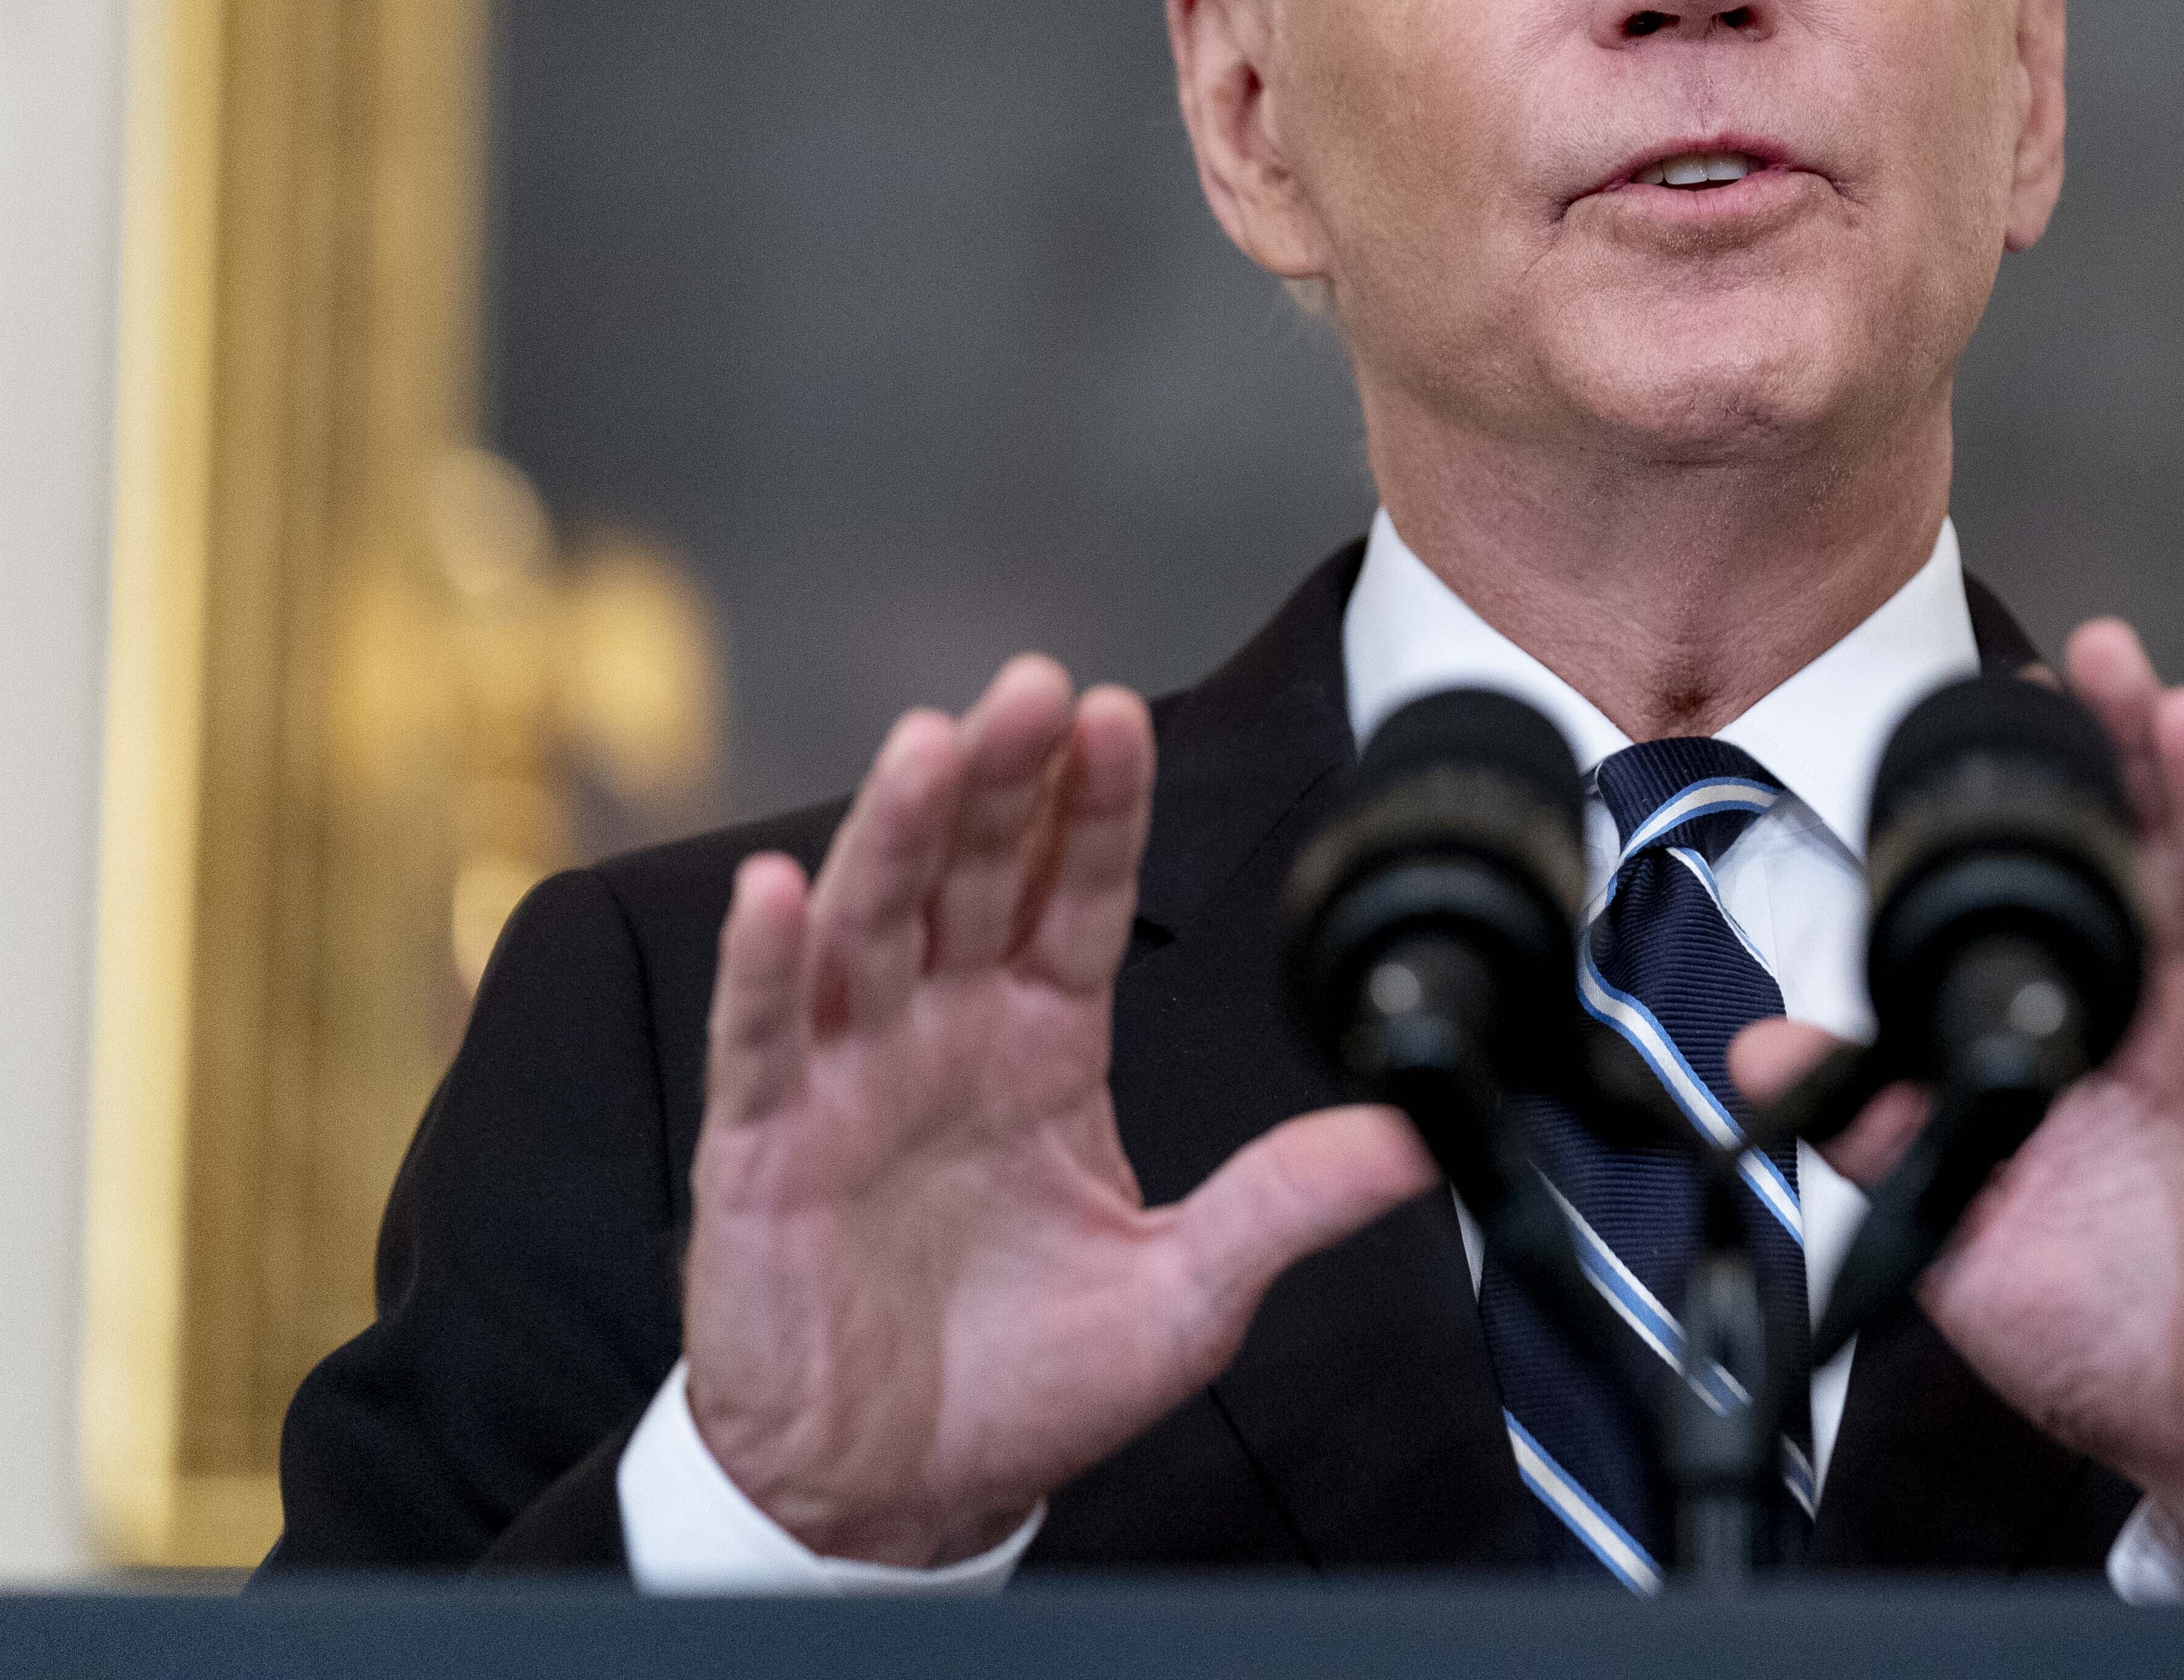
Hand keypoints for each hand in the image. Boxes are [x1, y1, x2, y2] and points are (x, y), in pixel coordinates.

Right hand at [682, 655, 1436, 1565]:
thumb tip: (1422, 1136)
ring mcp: (849, 1081)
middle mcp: (945, 1035)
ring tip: (933, 745)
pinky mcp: (764, 1150)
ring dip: (896, 832)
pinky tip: (777, 895)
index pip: (1077, 895)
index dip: (1098, 808)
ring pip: (870, 926)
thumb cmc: (1023, 1387)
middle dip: (1003, 779)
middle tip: (1035, 689)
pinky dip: (766, 966)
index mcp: (1045, 1046)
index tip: (1120, 715)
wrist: (898, 1495)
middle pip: (974, 875)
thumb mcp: (1187, 1294)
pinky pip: (760, 1042)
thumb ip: (1289, 1201)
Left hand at [1735, 620, 2183, 1581]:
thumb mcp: (1968, 1228)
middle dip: (2144, 754)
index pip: (2093, 879)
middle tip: (2105, 656)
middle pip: (2177, 861)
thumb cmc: (2115, 1329)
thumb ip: (1879, 1130)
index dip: (2071, 788)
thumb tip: (1758, 1052)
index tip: (2028, 694)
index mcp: (2112, 1028)